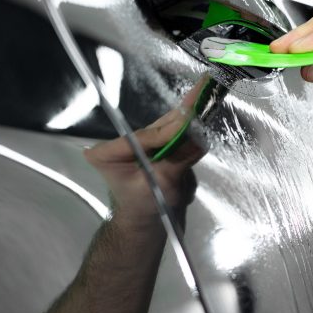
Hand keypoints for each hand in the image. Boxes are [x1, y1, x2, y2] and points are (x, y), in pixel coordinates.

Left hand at [83, 79, 208, 227]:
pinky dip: (188, 124)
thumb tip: (199, 139)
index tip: (189, 118)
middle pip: (156, 128)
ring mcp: (138, 144)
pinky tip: (201, 104)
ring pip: (165, 126)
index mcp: (107, 153)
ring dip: (187, 112)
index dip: (169, 130)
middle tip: (203, 86)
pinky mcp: (153, 146)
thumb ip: (178, 160)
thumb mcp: (161, 186)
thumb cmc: (147, 210)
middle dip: (181, 114)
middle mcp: (120, 143)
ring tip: (205, 87)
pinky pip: (172, 133)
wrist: (145, 225)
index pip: (143, 138)